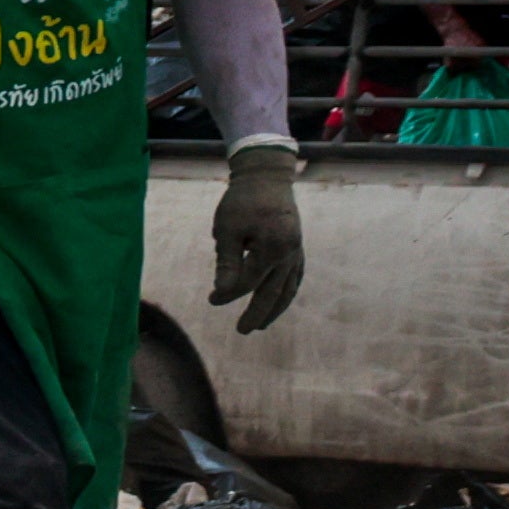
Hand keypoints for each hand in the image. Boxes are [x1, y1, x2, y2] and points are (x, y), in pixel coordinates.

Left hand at [214, 146, 306, 333]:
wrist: (266, 177)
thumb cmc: (242, 201)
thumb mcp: (226, 230)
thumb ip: (227, 262)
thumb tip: (223, 292)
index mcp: (273, 247)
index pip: (249, 281)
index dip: (229, 294)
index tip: (211, 300)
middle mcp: (291, 252)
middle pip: (273, 290)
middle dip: (257, 312)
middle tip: (242, 331)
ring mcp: (297, 250)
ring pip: (288, 286)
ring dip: (275, 308)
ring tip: (260, 326)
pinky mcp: (297, 246)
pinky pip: (296, 275)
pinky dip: (287, 291)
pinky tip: (278, 301)